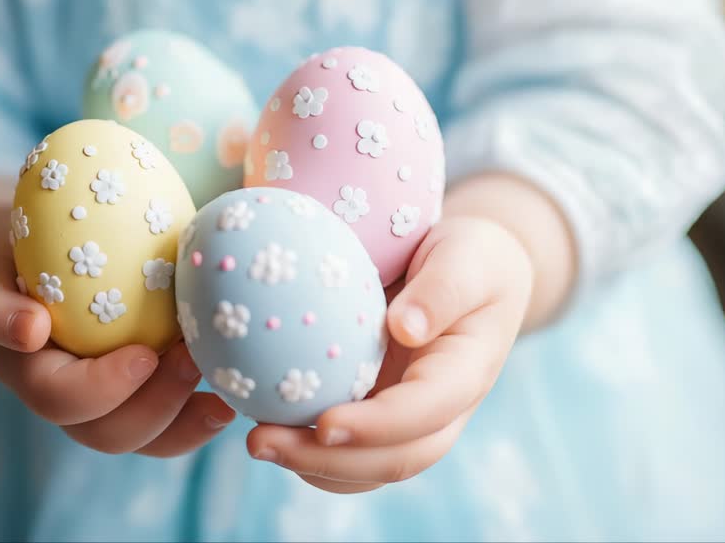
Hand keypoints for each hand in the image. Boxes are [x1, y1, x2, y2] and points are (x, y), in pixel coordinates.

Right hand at [0, 178, 236, 455]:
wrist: (15, 262)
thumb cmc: (2, 258)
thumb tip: (31, 331)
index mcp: (26, 373)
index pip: (59, 398)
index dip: (103, 388)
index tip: (144, 354)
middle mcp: (64, 400)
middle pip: (106, 433)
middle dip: (156, 407)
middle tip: (194, 361)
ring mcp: (101, 405)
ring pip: (143, 439)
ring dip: (185, 422)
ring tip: (223, 396)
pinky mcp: (135, 395)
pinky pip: (166, 424)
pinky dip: (198, 418)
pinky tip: (231, 396)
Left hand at [246, 214, 532, 491]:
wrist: (471, 271)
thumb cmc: (470, 256)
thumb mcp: (467, 257)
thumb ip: (443, 289)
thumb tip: (403, 328)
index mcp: (466, 375)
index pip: (425, 413)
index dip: (376, 427)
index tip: (324, 423)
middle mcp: (440, 412)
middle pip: (393, 459)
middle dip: (327, 462)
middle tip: (259, 442)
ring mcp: (408, 421)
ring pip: (365, 468)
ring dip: (308, 464)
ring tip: (254, 442)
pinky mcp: (377, 414)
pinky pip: (345, 449)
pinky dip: (304, 448)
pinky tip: (258, 420)